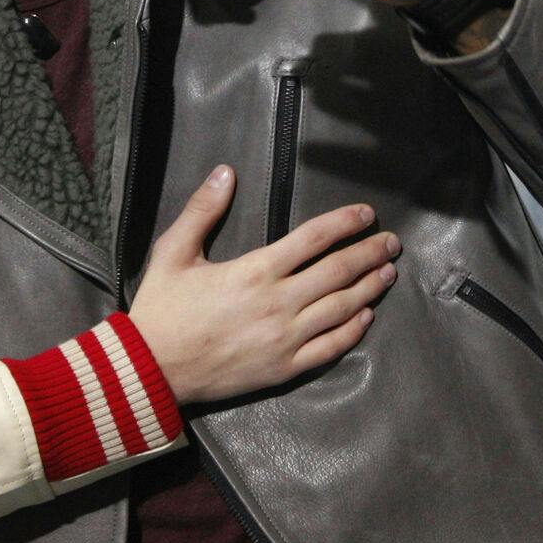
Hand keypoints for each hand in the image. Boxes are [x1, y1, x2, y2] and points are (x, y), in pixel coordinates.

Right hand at [127, 164, 399, 402]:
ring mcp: (285, 339)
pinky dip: (353, 331)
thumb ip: (201, 211)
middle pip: (338, 272)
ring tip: (388, 273)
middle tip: (392, 242)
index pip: (313, 239)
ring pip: (342, 309)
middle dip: (369, 253)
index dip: (345, 223)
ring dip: (369, 288)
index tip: (367, 214)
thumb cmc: (162, 309)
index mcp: (255, 271)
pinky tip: (365, 317)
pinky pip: (329, 348)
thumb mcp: (172, 252)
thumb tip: (225, 173)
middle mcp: (278, 303)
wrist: (150, 370)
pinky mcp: (284, 368)